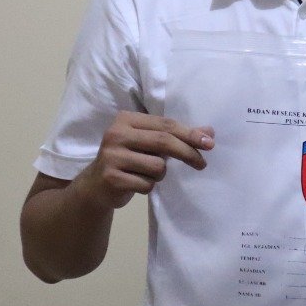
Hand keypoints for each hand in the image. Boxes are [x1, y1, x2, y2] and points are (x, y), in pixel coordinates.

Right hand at [75, 111, 213, 209]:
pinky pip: (146, 184)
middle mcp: (116, 133)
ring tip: (147, 174)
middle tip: (202, 164)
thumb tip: (210, 132)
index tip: (210, 144)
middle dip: (187, 153)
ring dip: (160, 175)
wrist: (95, 186)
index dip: (190, 134)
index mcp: (126, 119)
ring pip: (157, 166)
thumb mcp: (150, 145)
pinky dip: (148, 186)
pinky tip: (136, 184)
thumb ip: (178, 137)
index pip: (166, 124)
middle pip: (163, 141)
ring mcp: (111, 155)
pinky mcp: (110, 177)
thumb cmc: (129, 160)